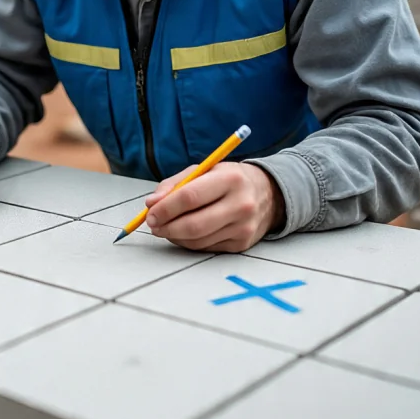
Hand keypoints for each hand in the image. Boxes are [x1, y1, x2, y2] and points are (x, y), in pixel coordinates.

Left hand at [143, 162, 285, 251]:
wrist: (268, 194)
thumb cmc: (229, 179)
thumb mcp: (204, 170)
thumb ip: (175, 184)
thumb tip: (152, 203)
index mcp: (230, 179)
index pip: (190, 197)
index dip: (166, 208)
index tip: (150, 213)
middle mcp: (240, 204)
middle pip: (194, 224)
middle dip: (167, 227)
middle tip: (153, 225)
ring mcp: (243, 227)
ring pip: (198, 240)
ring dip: (175, 236)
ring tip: (166, 227)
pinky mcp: (241, 244)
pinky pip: (206, 248)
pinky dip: (189, 242)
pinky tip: (184, 233)